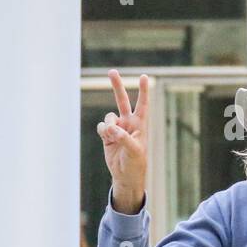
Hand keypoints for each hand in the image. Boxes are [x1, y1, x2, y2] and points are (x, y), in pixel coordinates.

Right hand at [98, 70, 149, 212]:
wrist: (125, 175)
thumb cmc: (136, 163)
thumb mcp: (134, 151)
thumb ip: (123, 138)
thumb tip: (110, 128)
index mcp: (140, 124)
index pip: (143, 104)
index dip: (143, 90)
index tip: (144, 76)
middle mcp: (128, 123)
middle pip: (122, 100)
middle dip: (117, 86)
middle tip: (112, 71)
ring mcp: (117, 128)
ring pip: (108, 117)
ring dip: (108, 126)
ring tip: (113, 138)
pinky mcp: (107, 135)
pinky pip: (101, 127)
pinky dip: (103, 133)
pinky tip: (107, 141)